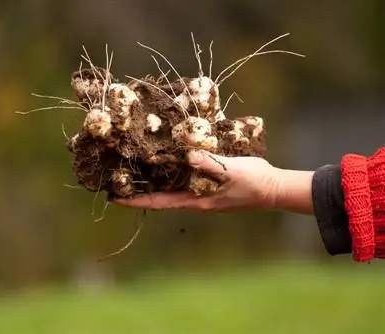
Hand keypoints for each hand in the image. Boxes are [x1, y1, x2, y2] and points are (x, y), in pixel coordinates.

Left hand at [113, 150, 282, 211]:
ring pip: (170, 190)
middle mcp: (194, 200)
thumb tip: (188, 155)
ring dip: (153, 184)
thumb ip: (209, 163)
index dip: (136, 201)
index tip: (115, 197)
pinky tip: (167, 165)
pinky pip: (183, 183)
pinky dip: (170, 176)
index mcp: (195, 201)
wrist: (273, 189)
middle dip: (139, 192)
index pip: (158, 203)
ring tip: (135, 172)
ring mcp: (201, 195)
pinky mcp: (208, 188)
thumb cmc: (253, 182)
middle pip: (160, 198)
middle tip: (119, 181)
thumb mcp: (231, 171)